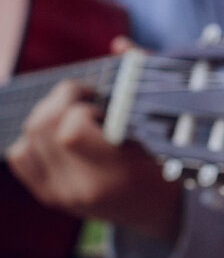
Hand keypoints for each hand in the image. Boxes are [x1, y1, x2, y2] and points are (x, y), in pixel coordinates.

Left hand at [6, 78, 182, 243]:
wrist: (160, 213)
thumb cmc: (170, 162)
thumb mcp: (168, 127)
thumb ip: (145, 78)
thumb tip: (120, 44)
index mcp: (116, 173)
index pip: (72, 130)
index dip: (79, 104)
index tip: (99, 98)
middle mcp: (83, 188)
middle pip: (42, 129)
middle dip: (59, 99)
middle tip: (84, 94)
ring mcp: (62, 195)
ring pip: (27, 138)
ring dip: (47, 115)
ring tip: (74, 112)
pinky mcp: (50, 196)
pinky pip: (19, 156)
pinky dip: (31, 137)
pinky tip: (58, 134)